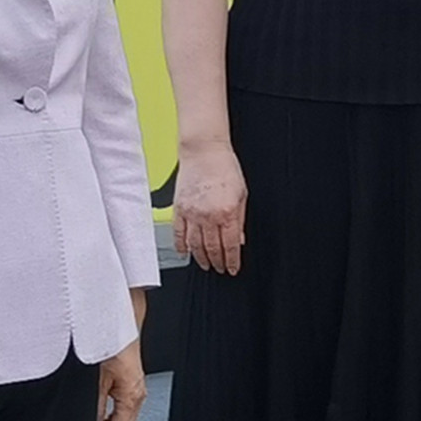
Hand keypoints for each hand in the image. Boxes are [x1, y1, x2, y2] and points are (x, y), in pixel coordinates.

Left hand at [96, 345, 146, 420]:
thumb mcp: (97, 381)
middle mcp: (136, 394)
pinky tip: (97, 418)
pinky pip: (120, 406)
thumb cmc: (112, 343)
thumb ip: (95, 408)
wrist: (118, 321)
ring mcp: (133, 387)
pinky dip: (109, 416)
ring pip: (122, 418)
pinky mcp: (127, 381)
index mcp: (132, 396)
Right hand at [175, 141, 247, 275]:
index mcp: (227, 213)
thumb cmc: (225, 168)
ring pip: (194, 245)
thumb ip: (240, 220)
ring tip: (205, 264)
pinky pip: (178, 233)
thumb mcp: (242, 194)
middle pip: (212, 248)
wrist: (204, 151)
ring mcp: (191, 213)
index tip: (232, 269)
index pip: (229, 246)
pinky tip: (184, 252)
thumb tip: (239, 240)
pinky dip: (180, 245)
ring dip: (200, 258)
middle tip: (219, 269)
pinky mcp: (178, 209)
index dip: (231, 261)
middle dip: (217, 262)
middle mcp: (208, 216)